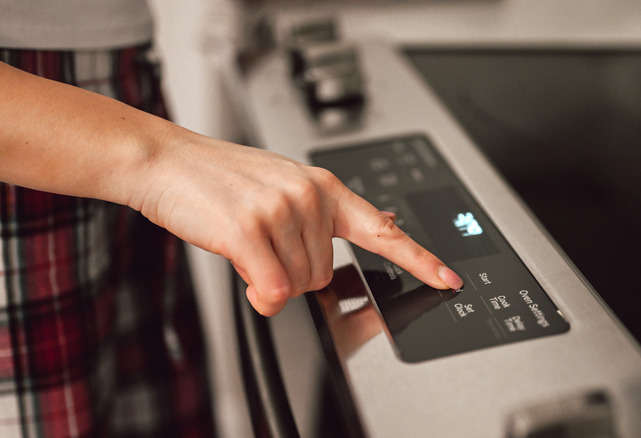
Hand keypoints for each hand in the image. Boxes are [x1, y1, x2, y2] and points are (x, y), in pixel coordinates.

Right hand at [132, 128, 462, 315]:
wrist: (167, 161)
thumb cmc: (222, 178)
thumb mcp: (284, 186)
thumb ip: (319, 218)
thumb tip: (351, 250)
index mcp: (324, 187)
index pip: (383, 229)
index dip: (420, 259)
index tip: (448, 279)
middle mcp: (310, 196)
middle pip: (326, 276)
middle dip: (294, 274)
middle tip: (265, 245)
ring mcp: (282, 212)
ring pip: (299, 286)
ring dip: (273, 280)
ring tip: (249, 244)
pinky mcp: (251, 230)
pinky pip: (274, 290)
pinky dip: (260, 294)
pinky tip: (245, 270)